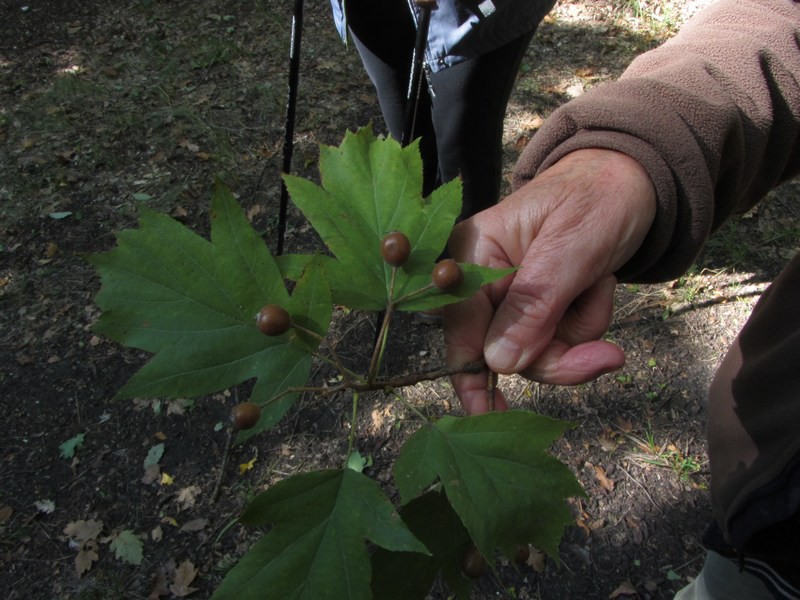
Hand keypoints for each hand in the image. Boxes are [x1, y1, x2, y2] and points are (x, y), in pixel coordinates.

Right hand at [444, 149, 656, 413]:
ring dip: (578, 334)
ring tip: (602, 287)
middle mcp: (483, 279)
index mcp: (473, 253)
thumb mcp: (571, 249)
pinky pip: (558, 342)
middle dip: (557, 355)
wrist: (634, 183)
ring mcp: (511, 296)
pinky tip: (599, 288)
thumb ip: (534, 304)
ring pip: (535, 352)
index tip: (488, 417)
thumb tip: (499, 362)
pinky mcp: (538, 307)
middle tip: (608, 355)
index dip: (472, 374)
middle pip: (503, 351)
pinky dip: (586, 324)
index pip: (461, 325)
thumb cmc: (598, 200)